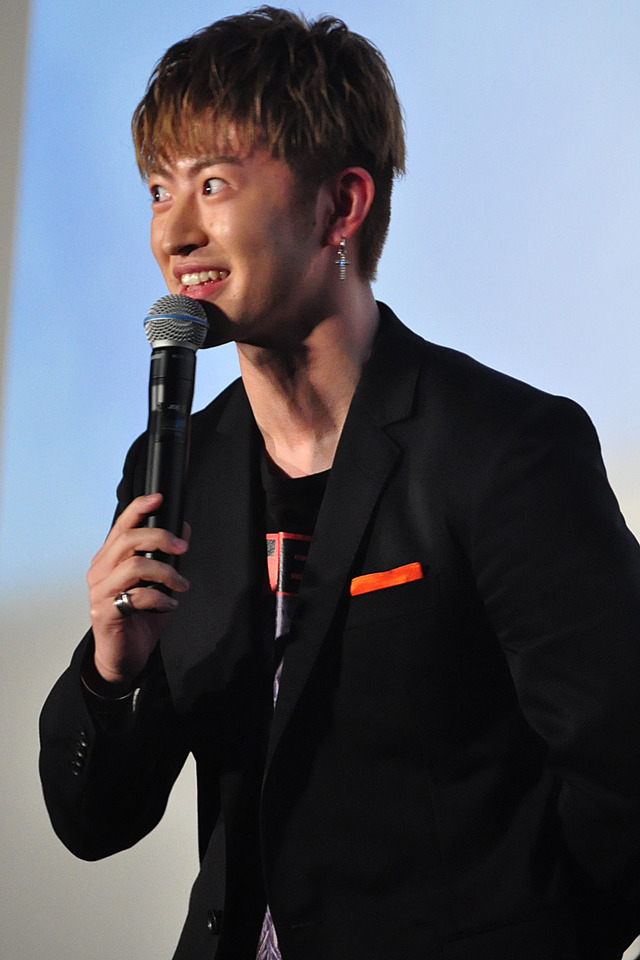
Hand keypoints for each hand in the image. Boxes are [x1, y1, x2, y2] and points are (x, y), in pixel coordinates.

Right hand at [87, 493, 189, 688]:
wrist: (123, 657)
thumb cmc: (138, 619)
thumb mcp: (158, 584)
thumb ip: (167, 558)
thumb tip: (184, 530)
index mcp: (110, 560)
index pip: (121, 526)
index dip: (138, 508)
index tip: (158, 499)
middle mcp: (101, 571)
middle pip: (128, 540)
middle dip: (161, 538)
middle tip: (183, 549)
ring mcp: (100, 592)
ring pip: (134, 566)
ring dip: (166, 573)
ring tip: (181, 585)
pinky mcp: (105, 612)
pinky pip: (136, 596)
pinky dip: (160, 599)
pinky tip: (169, 606)